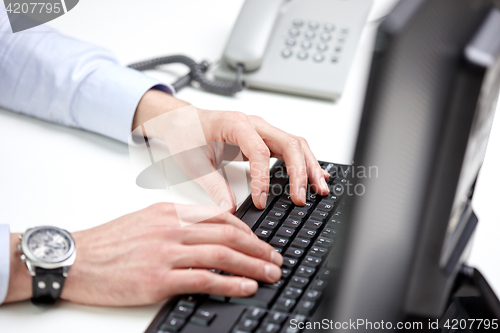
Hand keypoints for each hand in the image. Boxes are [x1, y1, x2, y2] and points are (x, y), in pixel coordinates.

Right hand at [5, 204, 282, 305]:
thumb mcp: (145, 221)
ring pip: (222, 255)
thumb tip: (206, 235)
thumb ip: (177, 225)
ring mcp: (166, 252)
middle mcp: (172, 228)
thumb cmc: (108, 243)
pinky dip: (230, 282)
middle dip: (258, 247)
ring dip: (252, 265)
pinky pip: (204, 278)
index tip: (259, 241)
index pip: (220, 217)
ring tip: (271, 273)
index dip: (247, 230)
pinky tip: (247, 286)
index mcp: (171, 212)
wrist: (74, 259)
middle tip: (275, 258)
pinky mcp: (158, 278)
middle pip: (228, 235)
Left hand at [133, 90, 329, 209]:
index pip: (259, 151)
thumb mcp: (193, 162)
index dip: (263, 179)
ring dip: (309, 167)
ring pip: (296, 145)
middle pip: (288, 143)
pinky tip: (314, 176)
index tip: (262, 201)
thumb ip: (212, 186)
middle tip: (301, 198)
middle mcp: (254, 124)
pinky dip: (304, 163)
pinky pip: (290, 149)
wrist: (183, 121)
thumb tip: (229, 208)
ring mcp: (262, 131)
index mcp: (235, 124)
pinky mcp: (265, 140)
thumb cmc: (186, 134)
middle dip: (300, 172)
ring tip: (319, 189)